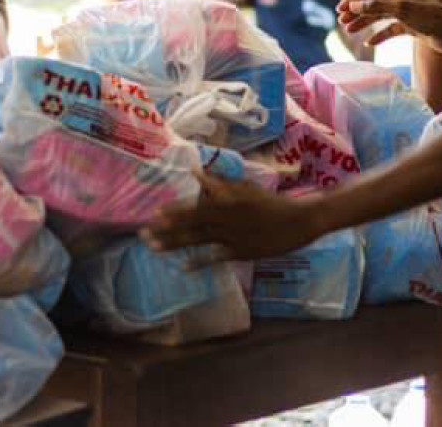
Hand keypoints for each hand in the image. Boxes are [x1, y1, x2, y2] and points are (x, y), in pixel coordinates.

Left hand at [143, 172, 325, 262]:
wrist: (297, 220)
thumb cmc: (269, 201)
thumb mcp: (244, 187)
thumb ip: (219, 183)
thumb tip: (195, 173)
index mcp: (226, 201)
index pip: (194, 207)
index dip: (174, 212)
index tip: (154, 215)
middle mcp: (225, 220)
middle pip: (190, 225)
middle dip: (165, 230)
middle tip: (143, 234)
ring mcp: (232, 238)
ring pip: (197, 241)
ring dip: (174, 244)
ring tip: (154, 247)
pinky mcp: (240, 253)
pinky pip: (215, 258)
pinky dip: (199, 263)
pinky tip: (183, 268)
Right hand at [336, 0, 441, 52]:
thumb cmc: (430, 18)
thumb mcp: (401, 10)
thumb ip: (376, 6)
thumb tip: (354, 6)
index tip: (341, 9)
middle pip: (372, 2)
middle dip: (356, 11)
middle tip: (342, 21)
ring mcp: (406, 12)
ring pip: (379, 16)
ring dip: (364, 23)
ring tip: (349, 31)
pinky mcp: (411, 26)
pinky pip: (390, 29)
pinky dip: (379, 35)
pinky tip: (370, 42)